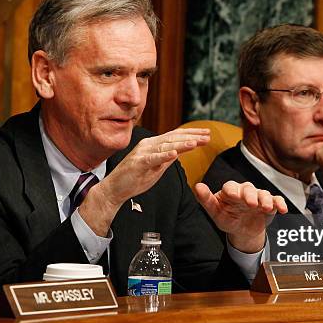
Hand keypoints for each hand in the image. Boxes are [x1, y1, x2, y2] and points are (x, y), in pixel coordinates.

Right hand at [79, 128, 209, 235]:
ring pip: (166, 146)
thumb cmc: (134, 179)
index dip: (192, 133)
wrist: (114, 189)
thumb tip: (180, 151)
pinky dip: (164, 155)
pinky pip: (153, 158)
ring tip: (197, 143)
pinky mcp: (138, 163)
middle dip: (192, 137)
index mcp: (153, 144)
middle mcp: (148, 144)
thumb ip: (167, 158)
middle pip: (174, 138)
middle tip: (208, 135)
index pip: (176, 136)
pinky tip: (175, 153)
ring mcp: (142, 153)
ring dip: (183, 144)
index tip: (206, 133)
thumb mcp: (156, 168)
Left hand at [194, 181, 287, 252]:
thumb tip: (197, 186)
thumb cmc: (227, 218)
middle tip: (251, 203)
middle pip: (249, 189)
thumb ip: (206, 200)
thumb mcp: (215, 212)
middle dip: (250, 195)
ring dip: (266, 199)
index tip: (233, 196)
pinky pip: (276, 200)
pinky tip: (283, 209)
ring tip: (266, 207)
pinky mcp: (270, 204)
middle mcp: (245, 191)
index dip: (232, 190)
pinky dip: (280, 203)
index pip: (230, 186)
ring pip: (263, 194)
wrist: (242, 230)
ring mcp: (258, 197)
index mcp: (230, 191)